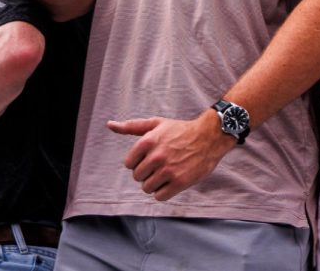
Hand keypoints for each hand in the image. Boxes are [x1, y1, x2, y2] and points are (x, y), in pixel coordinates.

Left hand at [108, 110, 233, 201]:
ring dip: (156, 183)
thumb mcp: (157, 124)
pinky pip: (160, 196)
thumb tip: (109, 124)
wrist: (210, 137)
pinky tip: (173, 180)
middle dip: (148, 173)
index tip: (152, 157)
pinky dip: (164, 191)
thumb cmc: (181, 130)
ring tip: (168, 172)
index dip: (140, 162)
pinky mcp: (180, 182)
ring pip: (147, 188)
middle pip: (138, 177)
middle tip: (162, 164)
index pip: (129, 164)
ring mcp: (168, 170)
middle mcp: (156, 156)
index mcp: (148, 142)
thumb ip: (131, 126)